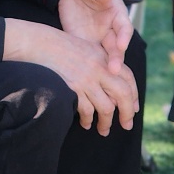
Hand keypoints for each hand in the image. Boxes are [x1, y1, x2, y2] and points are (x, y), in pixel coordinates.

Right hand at [3, 18, 138, 134]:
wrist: (40, 43)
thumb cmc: (61, 46)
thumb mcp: (87, 49)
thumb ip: (101, 65)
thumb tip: (114, 89)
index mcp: (104, 57)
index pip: (128, 78)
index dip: (134, 96)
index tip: (133, 108)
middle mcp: (99, 68)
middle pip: (123, 94)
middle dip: (127, 113)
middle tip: (127, 125)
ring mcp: (86, 79)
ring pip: (106, 107)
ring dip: (106, 122)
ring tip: (104, 130)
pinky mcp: (73, 89)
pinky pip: (87, 110)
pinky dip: (88, 120)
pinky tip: (87, 123)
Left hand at [57, 0, 133, 75]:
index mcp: (117, 14)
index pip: (124, 27)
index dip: (124, 36)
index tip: (122, 45)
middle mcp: (111, 29)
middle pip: (117, 46)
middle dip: (116, 58)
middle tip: (114, 70)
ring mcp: (98, 38)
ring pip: (104, 55)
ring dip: (106, 65)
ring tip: (105, 76)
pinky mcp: (83, 42)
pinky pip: (88, 55)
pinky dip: (89, 65)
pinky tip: (87, 73)